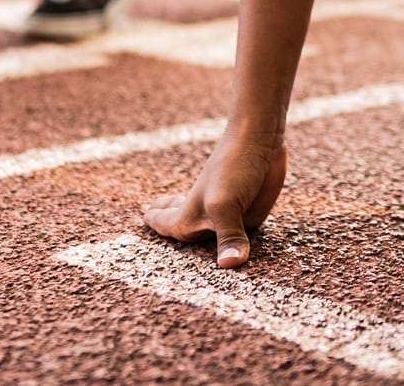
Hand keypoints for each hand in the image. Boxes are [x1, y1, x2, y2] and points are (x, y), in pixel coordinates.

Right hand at [141, 135, 288, 266]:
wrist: (260, 138)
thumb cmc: (231, 169)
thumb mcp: (224, 204)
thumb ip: (228, 237)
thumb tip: (229, 266)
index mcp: (190, 219)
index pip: (166, 227)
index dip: (155, 224)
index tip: (143, 217)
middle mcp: (207, 220)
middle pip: (187, 232)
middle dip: (174, 230)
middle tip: (158, 222)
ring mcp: (229, 216)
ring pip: (214, 236)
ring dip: (206, 239)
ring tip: (195, 233)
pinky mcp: (250, 212)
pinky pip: (240, 234)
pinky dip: (234, 239)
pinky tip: (234, 232)